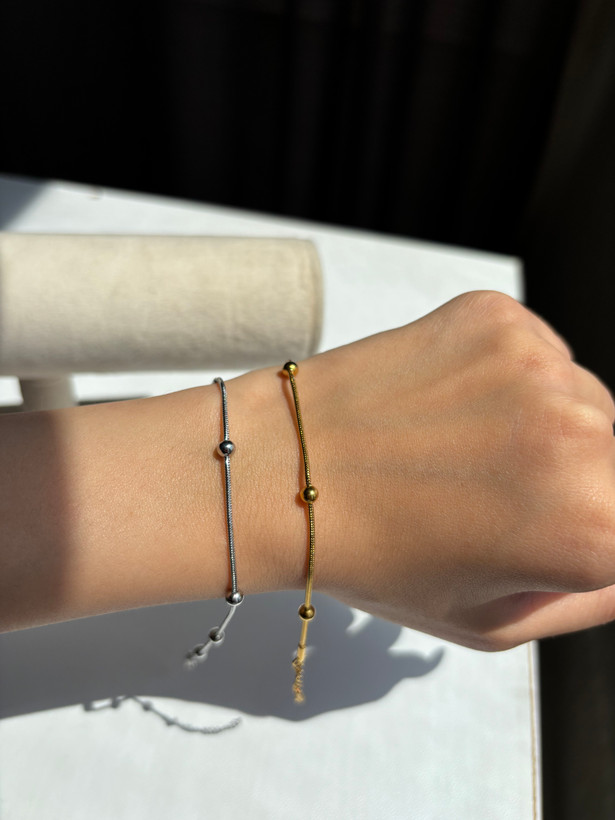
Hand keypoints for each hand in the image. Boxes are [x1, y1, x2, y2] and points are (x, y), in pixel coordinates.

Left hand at [253, 291, 614, 649]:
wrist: (283, 471)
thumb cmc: (377, 558)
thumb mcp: (495, 624)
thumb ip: (593, 593)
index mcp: (595, 527)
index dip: (591, 530)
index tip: (544, 524)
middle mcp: (583, 434)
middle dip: (579, 481)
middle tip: (497, 496)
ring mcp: (538, 364)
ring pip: (582, 399)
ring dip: (545, 426)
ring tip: (460, 450)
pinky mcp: (497, 317)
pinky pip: (539, 354)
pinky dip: (510, 381)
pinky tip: (447, 407)